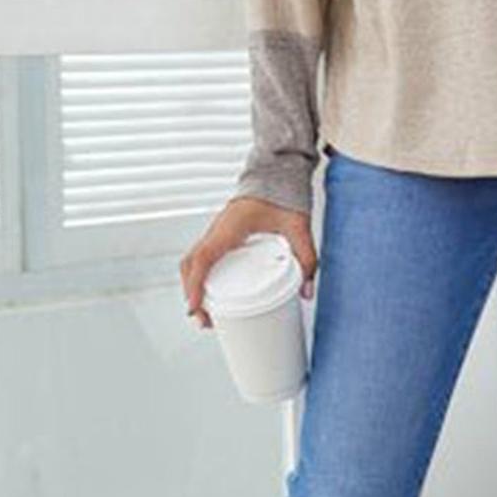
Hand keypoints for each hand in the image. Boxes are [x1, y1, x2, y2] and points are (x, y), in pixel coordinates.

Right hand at [179, 197, 317, 329]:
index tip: (196, 307)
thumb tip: (306, 292)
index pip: (203, 258)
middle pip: (190, 265)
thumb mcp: (299, 230)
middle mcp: (217, 230)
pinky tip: (211, 292)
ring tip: (206, 312)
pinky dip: (199, 276)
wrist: (277, 176)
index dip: (195, 285)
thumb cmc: (283, 196)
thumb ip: (306, 260)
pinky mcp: (220, 235)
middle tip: (205, 319)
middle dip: (192, 294)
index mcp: (230, 228)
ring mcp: (216, 233)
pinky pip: (201, 257)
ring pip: (192, 262)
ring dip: (193, 286)